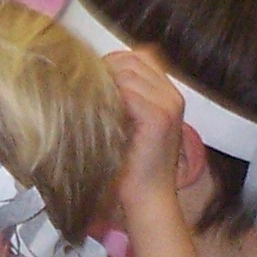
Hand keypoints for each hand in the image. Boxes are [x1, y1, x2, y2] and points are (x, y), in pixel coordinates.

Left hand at [104, 50, 189, 220]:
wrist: (148, 198)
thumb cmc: (132, 165)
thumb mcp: (128, 123)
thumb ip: (120, 97)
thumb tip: (90, 74)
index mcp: (168, 93)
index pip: (137, 58)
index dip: (111, 64)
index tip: (90, 82)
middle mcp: (172, 95)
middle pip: (131, 60)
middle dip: (105, 71)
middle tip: (84, 91)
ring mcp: (168, 105)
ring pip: (128, 72)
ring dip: (105, 84)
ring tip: (89, 102)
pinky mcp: (159, 118)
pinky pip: (128, 92)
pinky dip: (109, 98)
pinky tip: (97, 114)